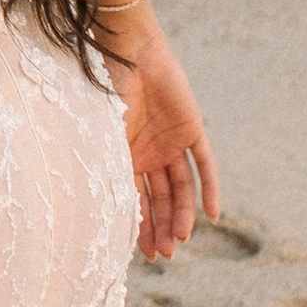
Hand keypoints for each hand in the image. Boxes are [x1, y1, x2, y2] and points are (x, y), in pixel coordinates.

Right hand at [115, 16, 220, 261]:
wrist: (127, 51)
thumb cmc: (105, 90)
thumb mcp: (101, 136)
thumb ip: (105, 168)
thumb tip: (93, 212)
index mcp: (124, 157)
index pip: (136, 200)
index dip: (141, 227)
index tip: (143, 255)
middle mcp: (149, 154)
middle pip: (161, 199)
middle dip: (163, 227)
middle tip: (166, 254)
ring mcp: (171, 143)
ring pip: (181, 187)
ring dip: (182, 213)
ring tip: (182, 238)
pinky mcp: (192, 129)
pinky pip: (204, 164)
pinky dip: (209, 187)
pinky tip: (213, 214)